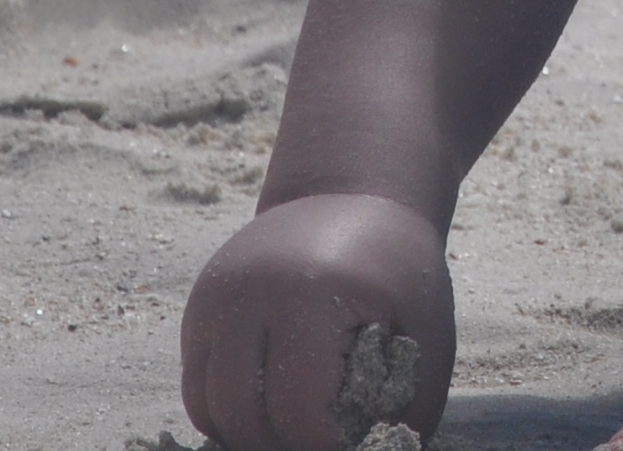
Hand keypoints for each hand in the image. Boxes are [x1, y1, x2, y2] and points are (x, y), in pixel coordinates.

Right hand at [181, 190, 456, 450]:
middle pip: (242, 412)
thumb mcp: (426, 332)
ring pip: (206, 406)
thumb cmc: (398, 274)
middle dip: (280, 445)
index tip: (351, 442)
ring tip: (294, 431)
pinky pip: (196, 386)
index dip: (324, 442)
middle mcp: (250, 292)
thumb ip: (410, 406)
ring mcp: (216, 297)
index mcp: (314, 293)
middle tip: (318, 441)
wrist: (352, 197)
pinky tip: (271, 409)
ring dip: (247, 435)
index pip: (298, 404)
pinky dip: (228, 412)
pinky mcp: (199, 306)